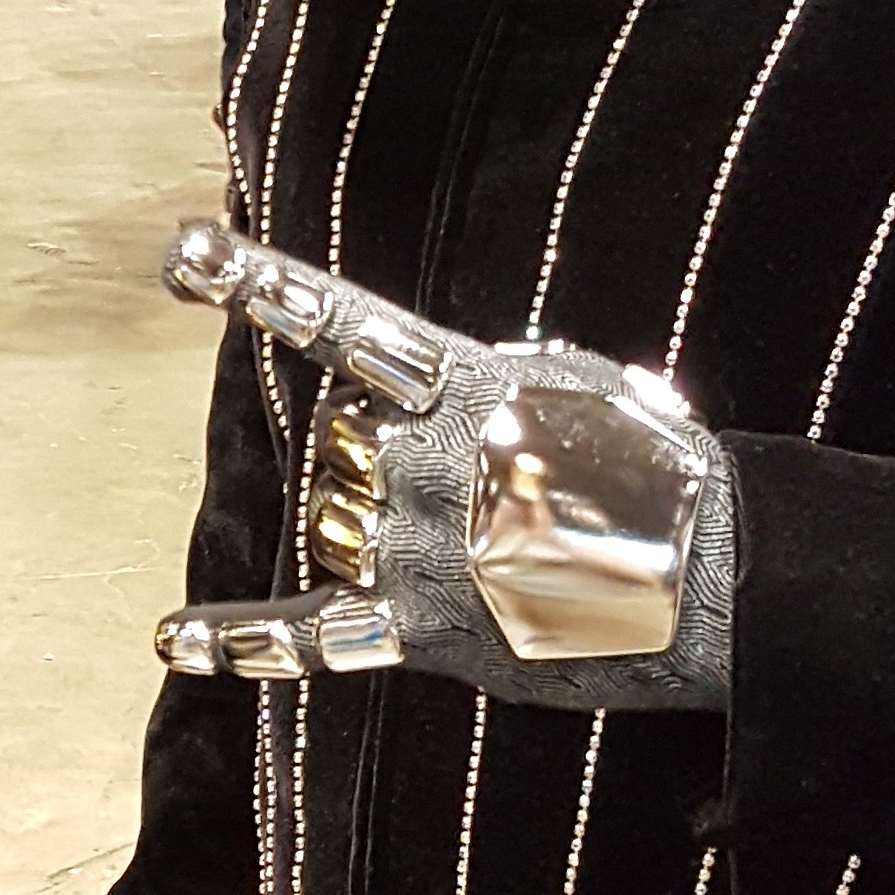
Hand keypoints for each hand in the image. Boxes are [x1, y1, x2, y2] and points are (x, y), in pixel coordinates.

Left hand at [154, 213, 732, 705]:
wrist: (721, 579)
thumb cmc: (662, 474)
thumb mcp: (579, 383)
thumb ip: (491, 375)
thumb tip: (425, 381)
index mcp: (466, 390)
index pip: (343, 324)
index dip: (262, 285)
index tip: (187, 253)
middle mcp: (427, 465)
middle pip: (338, 444)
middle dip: (381, 459)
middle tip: (471, 488)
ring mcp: (421, 550)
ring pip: (327, 521)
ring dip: (366, 525)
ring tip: (456, 543)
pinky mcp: (426, 632)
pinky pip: (311, 637)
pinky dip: (241, 641)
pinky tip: (174, 640)